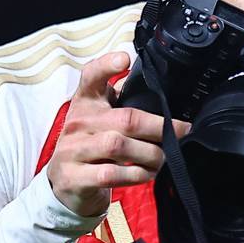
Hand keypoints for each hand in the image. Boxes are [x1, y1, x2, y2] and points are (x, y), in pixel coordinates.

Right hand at [47, 51, 189, 218]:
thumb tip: (161, 94)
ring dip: (150, 154)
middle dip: (158, 128)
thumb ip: (121, 102)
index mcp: (85, 103)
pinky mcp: (74, 177)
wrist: (64, 184)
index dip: (106, 65)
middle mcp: (77, 123)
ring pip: (117, 145)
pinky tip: (145, 174)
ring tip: (163, 159)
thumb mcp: (100, 119)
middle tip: (180, 134)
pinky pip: (110, 173)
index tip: (125, 58)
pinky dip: (135, 174)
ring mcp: (72, 150)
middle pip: (124, 118)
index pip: (90, 76)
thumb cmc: (90, 145)